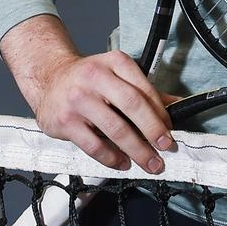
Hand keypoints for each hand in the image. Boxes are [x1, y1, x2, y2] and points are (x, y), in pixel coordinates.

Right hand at [0, 16, 175, 172]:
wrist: (48, 78)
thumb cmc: (88, 79)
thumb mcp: (117, 74)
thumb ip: (144, 91)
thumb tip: (178, 105)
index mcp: (114, 62)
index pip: (144, 90)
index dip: (161, 114)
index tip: (170, 130)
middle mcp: (95, 77)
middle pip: (133, 107)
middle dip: (153, 132)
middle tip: (166, 149)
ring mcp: (78, 99)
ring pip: (115, 129)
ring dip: (137, 150)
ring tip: (149, 162)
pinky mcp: (65, 121)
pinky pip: (94, 145)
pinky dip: (112, 158)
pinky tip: (122, 162)